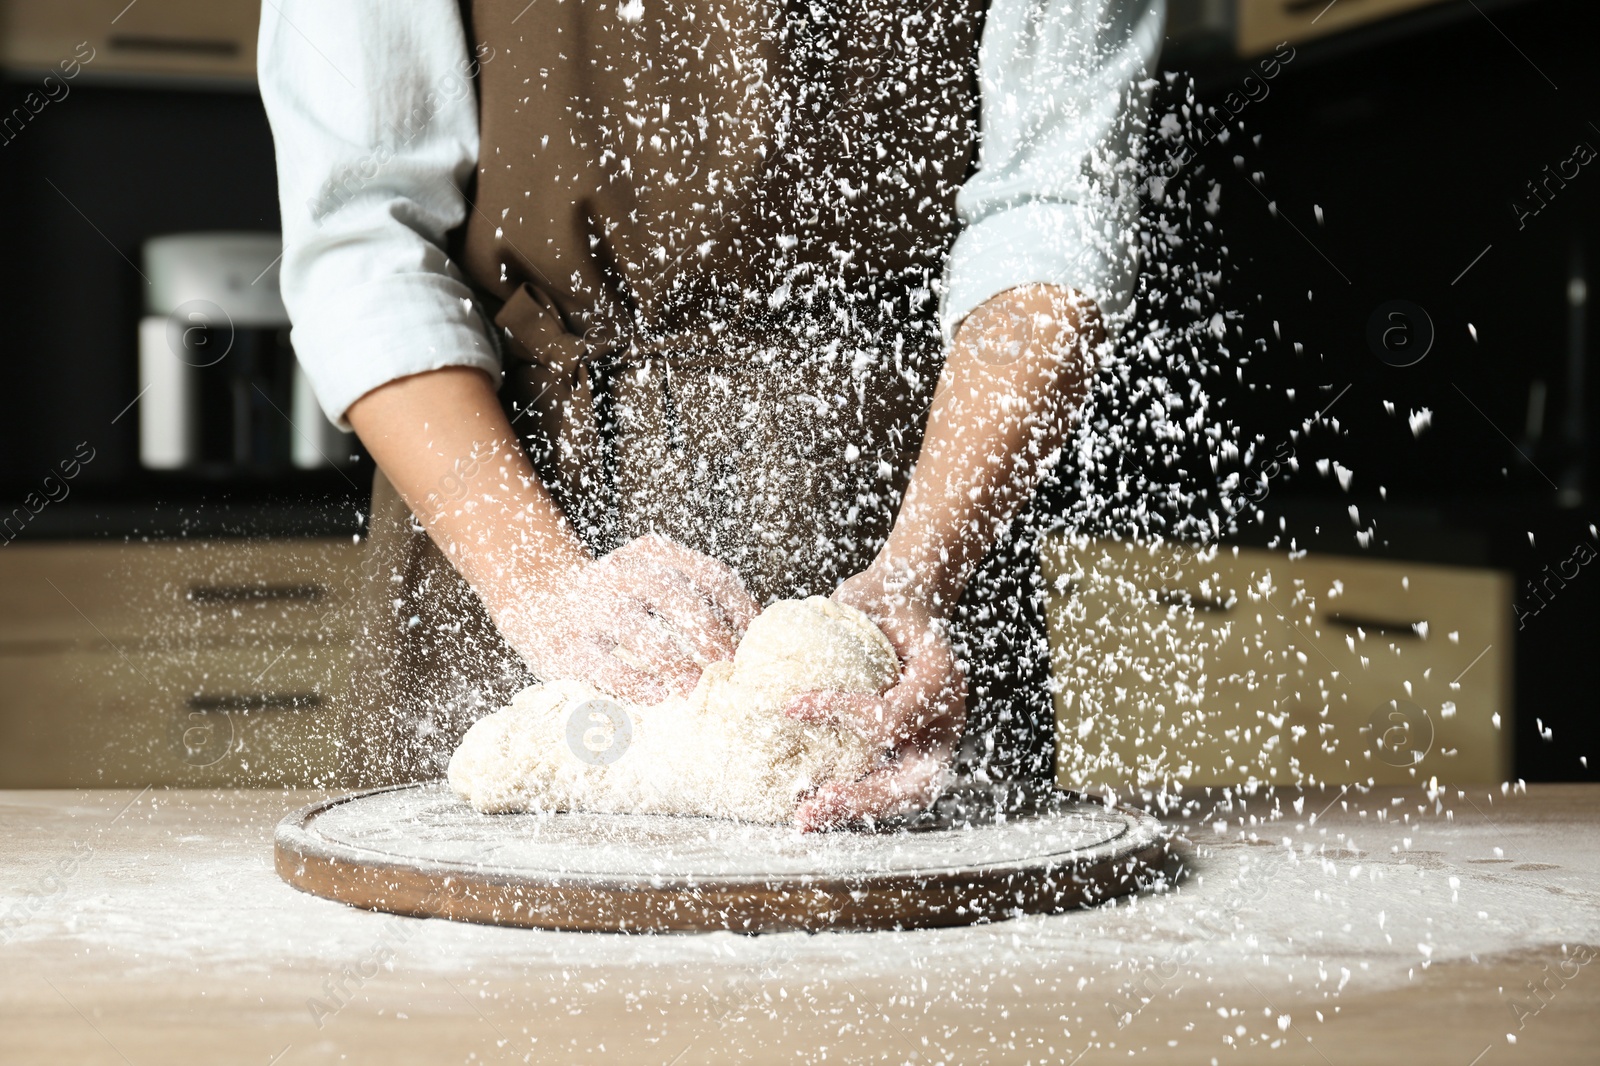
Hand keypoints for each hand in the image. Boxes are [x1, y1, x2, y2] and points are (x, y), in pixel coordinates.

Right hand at [497, 534, 758, 704]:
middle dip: (710, 635)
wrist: (536, 596)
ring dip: (674, 662)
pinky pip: (605, 666)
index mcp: (651, 553)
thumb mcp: (650, 576)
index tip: (756, 640)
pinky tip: (657, 696)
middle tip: (731, 667)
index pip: (709, 574)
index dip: (738, 609)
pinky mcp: (569, 645)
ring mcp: (591, 607)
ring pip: (639, 631)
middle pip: (677, 598)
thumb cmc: (613, 596)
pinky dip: (635, 683)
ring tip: (697, 686)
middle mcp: (621, 572)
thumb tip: (751, 635)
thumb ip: (691, 593)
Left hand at [784, 569, 965, 830]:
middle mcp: (943, 723)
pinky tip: (812, 804)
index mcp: (941, 684)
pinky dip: (852, 798)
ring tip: (807, 819)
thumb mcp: (872, 601)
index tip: (794, 705)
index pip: (893, 717)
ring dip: (856, 811)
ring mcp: (930, 744)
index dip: (845, 716)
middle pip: (917, 785)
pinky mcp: (909, 752)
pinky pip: (885, 785)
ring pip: (905, 796)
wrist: (906, 603)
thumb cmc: (886, 601)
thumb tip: (789, 669)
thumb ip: (844, 629)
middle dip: (864, 800)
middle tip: (815, 805)